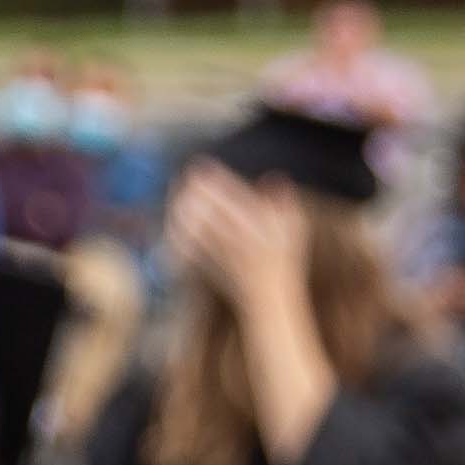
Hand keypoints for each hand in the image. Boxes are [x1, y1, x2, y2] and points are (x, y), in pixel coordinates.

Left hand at [169, 162, 301, 305]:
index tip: (202, 166)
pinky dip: (176, 233)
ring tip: (175, 191)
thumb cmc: (284, 259)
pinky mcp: (205, 266)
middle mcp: (233, 239)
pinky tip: (170, 221)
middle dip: (191, 191)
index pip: (230, 199)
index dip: (214, 181)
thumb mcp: (294, 228)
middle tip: (183, 174)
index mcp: (255, 227)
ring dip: (180, 208)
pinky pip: (186, 249)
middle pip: (206, 211)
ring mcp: (217, 254)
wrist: (268, 297)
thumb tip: (272, 177)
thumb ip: (282, 202)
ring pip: (193, 229)